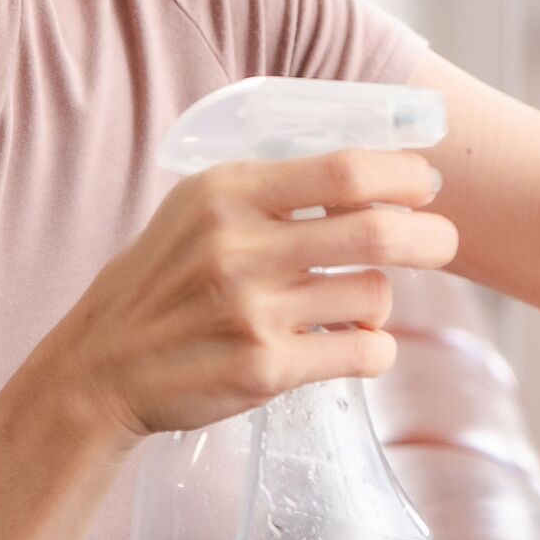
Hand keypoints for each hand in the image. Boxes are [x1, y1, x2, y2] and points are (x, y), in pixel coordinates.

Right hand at [25, 148, 457, 443]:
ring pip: (374, 295)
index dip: (403, 175)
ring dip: (384, 300)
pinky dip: (375, 348)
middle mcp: (240, 249)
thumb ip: (269, 188)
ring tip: (360, 303)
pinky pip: (362, 352)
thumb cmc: (160, 284)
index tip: (422, 183)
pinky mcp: (265, 370)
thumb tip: (369, 169)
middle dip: (431, 236)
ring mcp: (253, 314)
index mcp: (226, 194)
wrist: (98, 371)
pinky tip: (355, 345)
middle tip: (442, 241)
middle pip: (378, 232)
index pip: (345, 169)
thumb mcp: (194, 210)